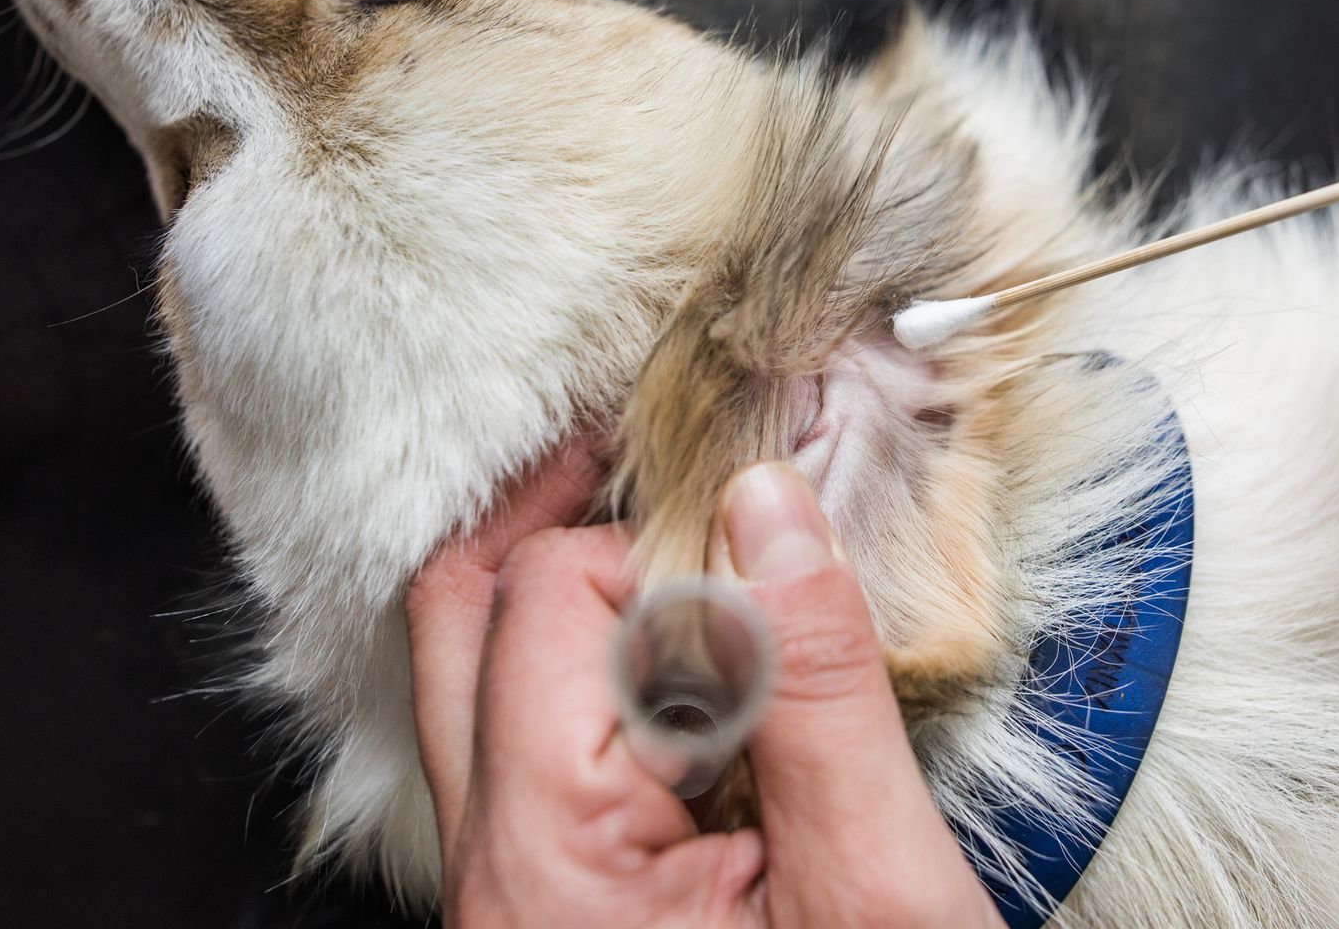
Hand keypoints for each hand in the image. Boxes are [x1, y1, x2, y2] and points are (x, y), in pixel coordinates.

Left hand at [405, 461, 1002, 927]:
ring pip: (480, 680)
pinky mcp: (546, 906)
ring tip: (679, 540)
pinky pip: (527, 746)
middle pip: (463, 623)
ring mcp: (506, 896)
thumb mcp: (875, 893)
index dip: (660, 543)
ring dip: (569, 590)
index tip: (762, 531)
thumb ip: (817, 686)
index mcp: (547, 866)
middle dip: (561, 520)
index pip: (548, 604)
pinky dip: (592, 671)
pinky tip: (685, 655)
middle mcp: (490, 876)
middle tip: (655, 454)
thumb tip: (772, 508)